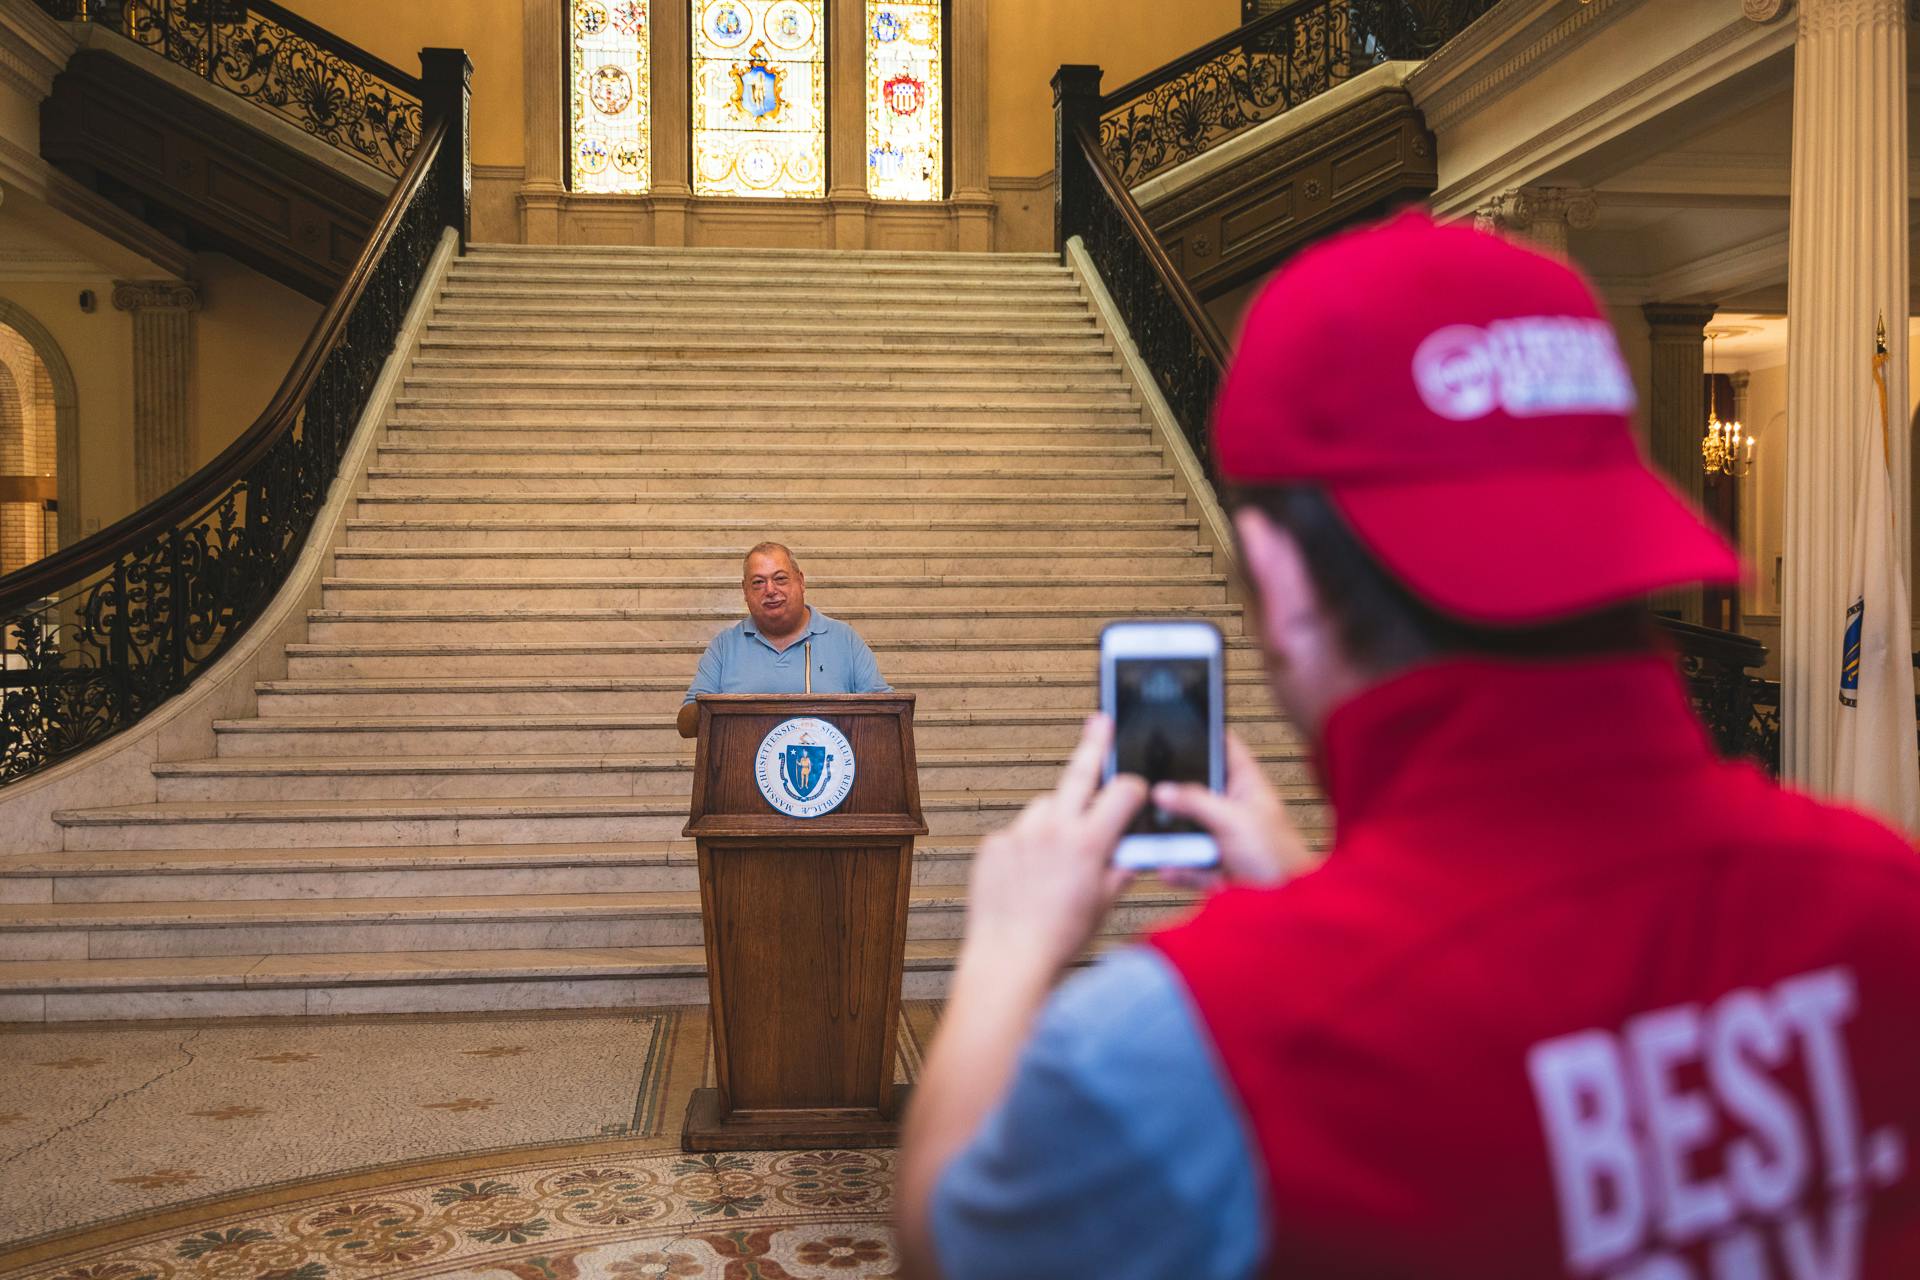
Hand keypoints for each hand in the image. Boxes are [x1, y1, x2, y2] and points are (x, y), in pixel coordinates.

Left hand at [961, 714, 1146, 977]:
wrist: (1010, 957)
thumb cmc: (1061, 937)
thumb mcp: (1105, 903)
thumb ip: (1120, 868)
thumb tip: (1130, 850)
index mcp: (1089, 842)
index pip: (1121, 793)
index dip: (1134, 789)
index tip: (1135, 789)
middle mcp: (1054, 829)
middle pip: (1079, 773)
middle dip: (1094, 745)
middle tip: (1100, 722)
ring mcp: (1020, 834)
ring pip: (1046, 807)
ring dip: (1057, 819)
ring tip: (1057, 859)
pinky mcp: (994, 844)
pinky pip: (1018, 834)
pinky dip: (1027, 846)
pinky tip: (1029, 877)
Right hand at [1151, 731, 1318, 889]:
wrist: (1287, 908)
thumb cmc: (1281, 859)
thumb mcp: (1235, 821)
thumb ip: (1196, 802)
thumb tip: (1163, 790)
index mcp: (1247, 785)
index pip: (1224, 747)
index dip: (1204, 733)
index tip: (1176, 726)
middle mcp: (1233, 808)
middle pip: (1195, 789)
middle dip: (1173, 793)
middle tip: (1150, 790)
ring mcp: (1222, 837)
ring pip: (1187, 828)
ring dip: (1172, 836)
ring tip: (1154, 834)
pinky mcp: (1214, 866)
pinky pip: (1186, 861)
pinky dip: (1177, 867)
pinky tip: (1168, 868)